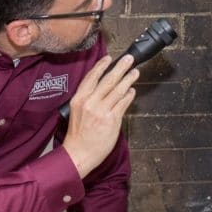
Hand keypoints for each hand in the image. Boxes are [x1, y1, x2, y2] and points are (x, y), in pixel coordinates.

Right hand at [62, 54, 138, 177]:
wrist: (79, 153)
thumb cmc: (78, 135)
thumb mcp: (77, 112)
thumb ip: (88, 99)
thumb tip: (103, 88)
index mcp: (79, 99)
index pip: (91, 77)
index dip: (101, 66)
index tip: (109, 58)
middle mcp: (90, 102)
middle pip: (108, 80)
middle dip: (120, 67)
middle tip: (129, 59)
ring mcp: (101, 111)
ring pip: (118, 90)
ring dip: (128, 79)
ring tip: (135, 72)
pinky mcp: (112, 120)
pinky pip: (123, 103)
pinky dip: (129, 95)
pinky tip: (132, 91)